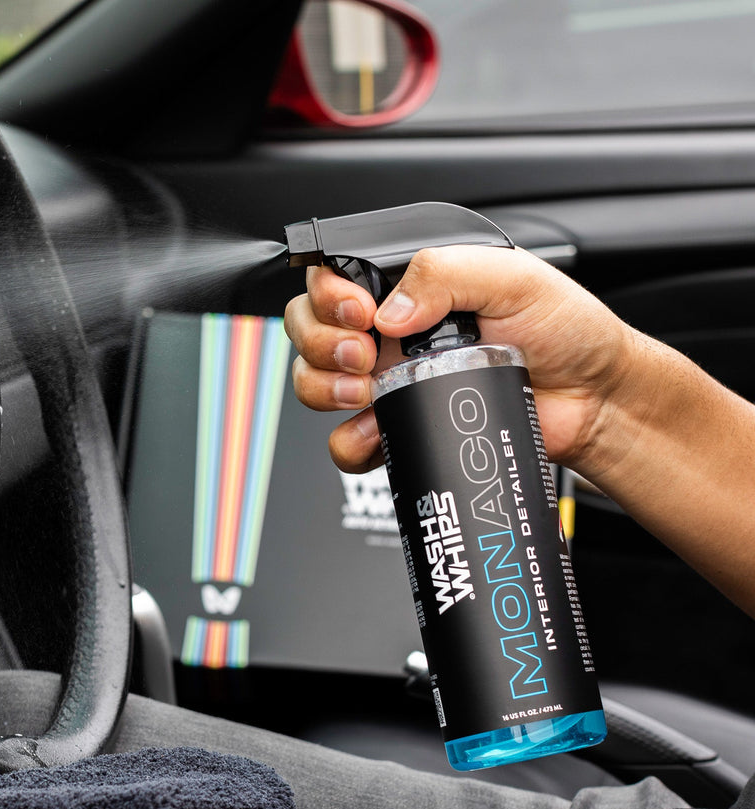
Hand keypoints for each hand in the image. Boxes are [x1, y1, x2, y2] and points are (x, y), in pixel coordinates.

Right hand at [284, 245, 639, 480]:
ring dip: (323, 387)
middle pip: (311, 329)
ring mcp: (391, 382)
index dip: (329, 295)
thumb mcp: (513, 277)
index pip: (336, 279)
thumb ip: (447, 272)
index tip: (360, 312)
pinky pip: (348, 441)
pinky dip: (350, 441)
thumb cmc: (565, 332)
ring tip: (366, 390)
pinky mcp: (400, 428)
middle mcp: (392, 332)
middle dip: (321, 342)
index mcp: (413, 288)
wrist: (591, 401)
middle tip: (363, 352)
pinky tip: (376, 429)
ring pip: (314, 383)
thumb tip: (391, 309)